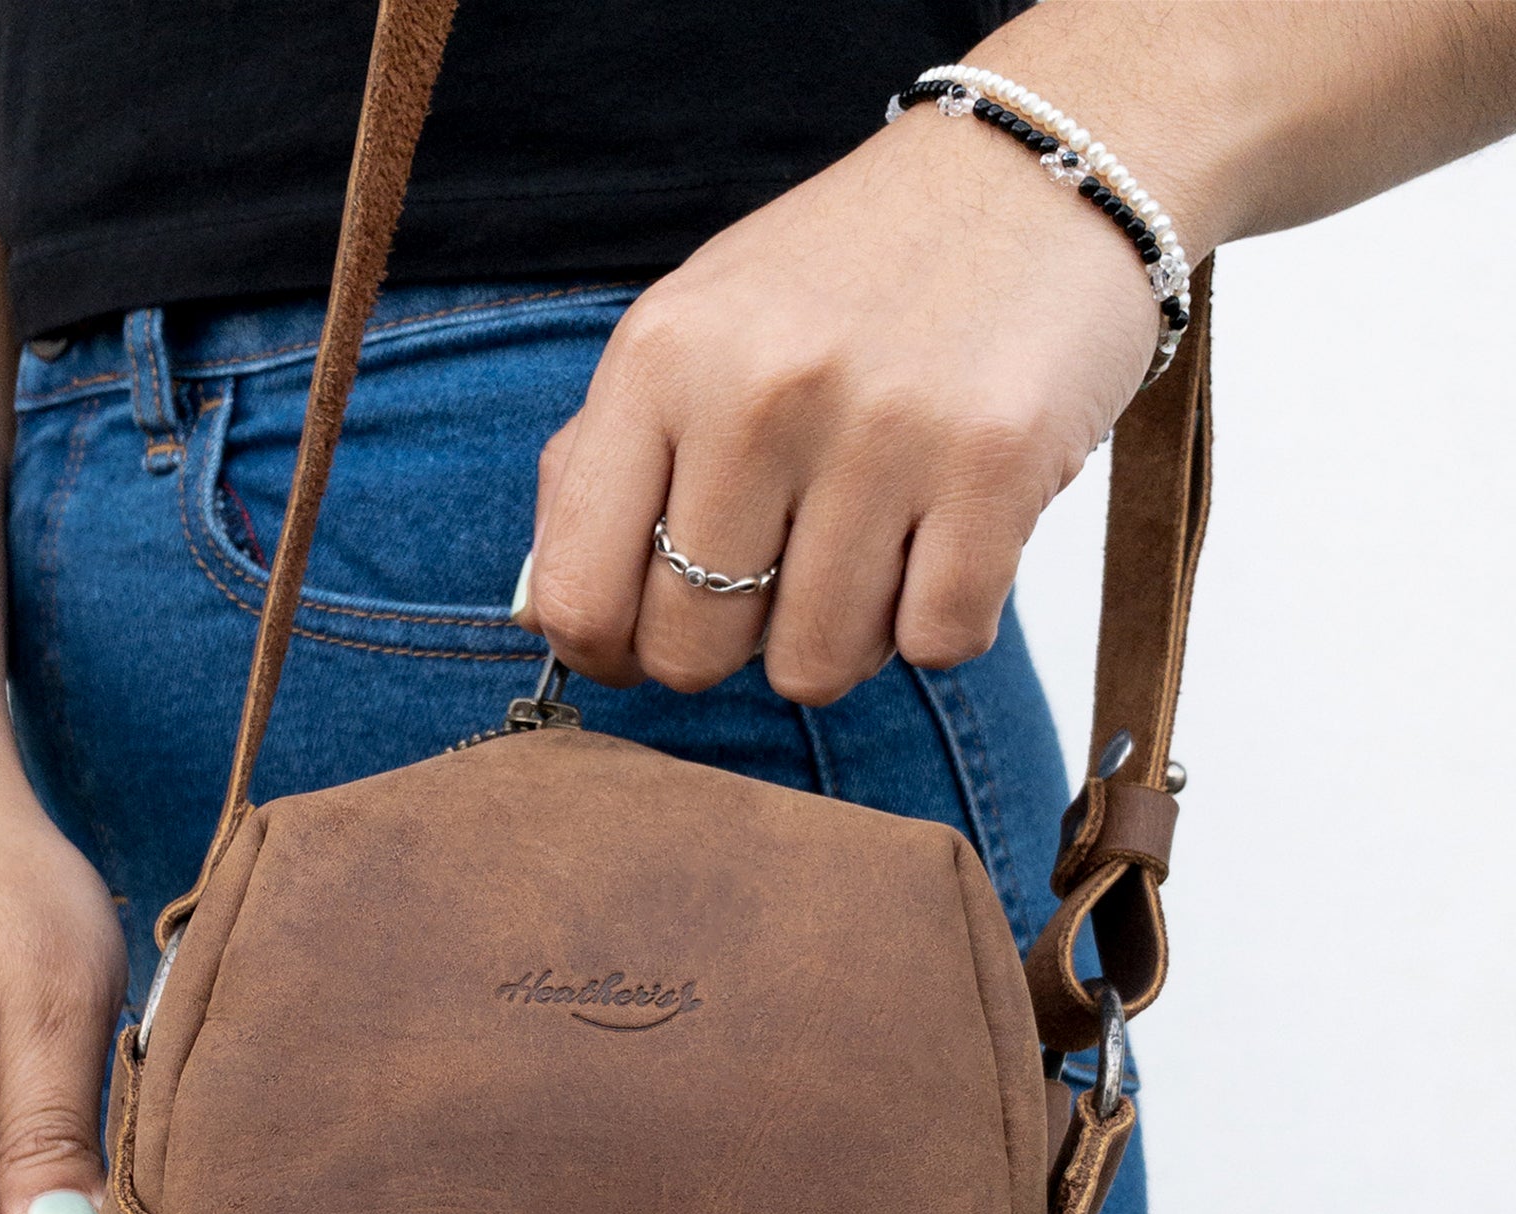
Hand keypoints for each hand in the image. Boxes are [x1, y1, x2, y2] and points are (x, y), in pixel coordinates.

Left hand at [516, 102, 1164, 703]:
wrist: (1035, 176)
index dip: (606, 655)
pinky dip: (937, 622)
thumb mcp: (688, 336)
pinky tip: (941, 542)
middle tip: (772, 582)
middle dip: (727, 649)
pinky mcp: (996, 466)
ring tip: (865, 550)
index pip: (580, 594)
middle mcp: (758, 393)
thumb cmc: (842, 283)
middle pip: (692, 650)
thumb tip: (547, 614)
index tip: (640, 645)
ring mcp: (881, 431)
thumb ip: (598, 469)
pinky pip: (934, 645)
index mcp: (660, 360)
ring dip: (840, 639)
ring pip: (814, 667)